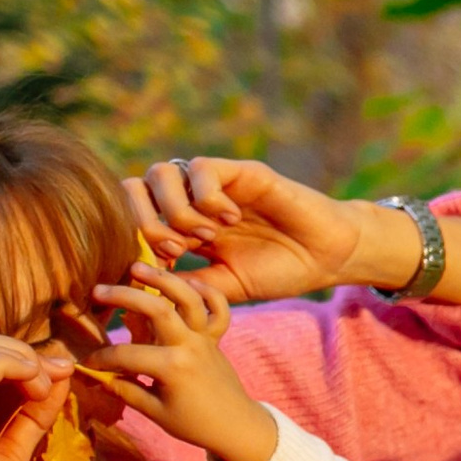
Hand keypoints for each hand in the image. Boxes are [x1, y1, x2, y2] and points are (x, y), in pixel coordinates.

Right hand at [0, 329, 81, 460]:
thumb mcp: (11, 454)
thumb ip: (30, 415)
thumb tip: (57, 376)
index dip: (11, 353)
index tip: (54, 373)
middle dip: (15, 349)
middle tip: (55, 374)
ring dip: (15, 357)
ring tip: (47, 383)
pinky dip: (6, 368)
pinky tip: (37, 386)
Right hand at [81, 259, 279, 460]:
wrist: (237, 426)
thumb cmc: (194, 424)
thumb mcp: (155, 412)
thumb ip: (126, 390)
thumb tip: (96, 376)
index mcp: (172, 368)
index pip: (126, 355)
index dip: (101, 359)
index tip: (88, 363)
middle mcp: (189, 346)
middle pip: (157, 310)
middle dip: (124, 297)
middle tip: (97, 291)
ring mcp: (205, 339)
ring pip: (189, 299)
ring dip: (164, 280)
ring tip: (137, 268)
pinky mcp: (216, 338)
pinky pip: (219, 309)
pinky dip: (208, 292)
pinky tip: (187, 281)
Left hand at [125, 157, 418, 305]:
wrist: (326, 256)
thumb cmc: (280, 271)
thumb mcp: (226, 286)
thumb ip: (188, 285)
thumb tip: (144, 291)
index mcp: (183, 228)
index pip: (134, 216)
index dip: (137, 240)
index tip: (163, 265)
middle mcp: (192, 201)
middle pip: (137, 189)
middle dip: (147, 222)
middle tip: (176, 249)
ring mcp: (214, 185)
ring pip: (162, 173)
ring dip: (174, 209)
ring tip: (205, 235)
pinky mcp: (239, 171)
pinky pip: (201, 169)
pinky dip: (206, 196)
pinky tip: (230, 218)